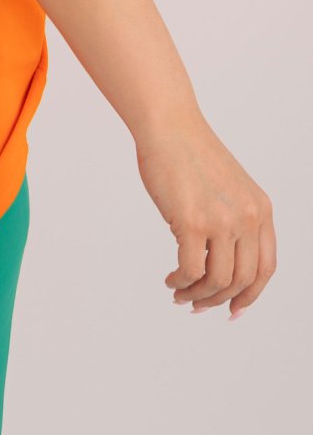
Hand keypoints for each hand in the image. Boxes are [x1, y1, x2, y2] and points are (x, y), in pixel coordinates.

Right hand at [133, 112, 275, 319]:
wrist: (168, 125)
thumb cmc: (188, 152)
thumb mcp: (228, 187)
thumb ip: (232, 219)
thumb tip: (216, 261)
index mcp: (260, 209)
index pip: (266, 268)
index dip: (251, 295)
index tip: (233, 309)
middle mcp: (247, 217)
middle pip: (243, 280)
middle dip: (219, 300)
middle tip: (197, 305)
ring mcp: (221, 221)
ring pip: (217, 281)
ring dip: (197, 295)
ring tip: (180, 293)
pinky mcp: (192, 222)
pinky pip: (191, 270)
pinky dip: (181, 282)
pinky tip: (171, 279)